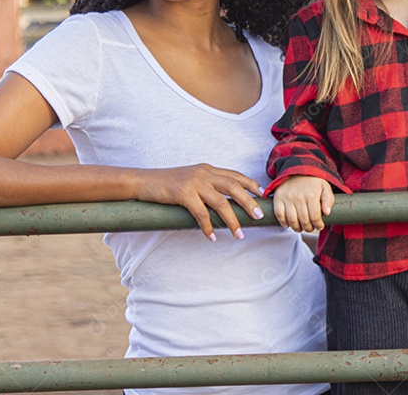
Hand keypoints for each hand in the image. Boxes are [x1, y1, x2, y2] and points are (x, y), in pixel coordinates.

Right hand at [135, 164, 263, 241]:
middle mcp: (204, 173)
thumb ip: (207, 185)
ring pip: (221, 202)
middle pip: (234, 187)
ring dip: (232, 220)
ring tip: (239, 234)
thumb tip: (225, 200)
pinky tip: (212, 237)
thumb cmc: (168, 183)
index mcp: (208, 169)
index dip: (250, 184)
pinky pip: (201, 213)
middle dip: (248, 202)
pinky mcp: (183, 193)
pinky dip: (208, 227)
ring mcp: (194, 183)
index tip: (262, 194)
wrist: (144, 181)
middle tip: (258, 216)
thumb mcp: (191, 178)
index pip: (235, 175)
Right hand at [272, 176, 334, 232]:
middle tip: (310, 228)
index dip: (318, 225)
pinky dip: (283, 222)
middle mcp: (299, 196)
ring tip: (300, 228)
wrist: (297, 168)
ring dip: (297, 228)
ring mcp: (287, 197)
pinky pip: (279, 214)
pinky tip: (288, 225)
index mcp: (312, 195)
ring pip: (291, 220)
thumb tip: (327, 213)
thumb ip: (329, 199)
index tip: (319, 226)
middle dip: (308, 228)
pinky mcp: (278, 197)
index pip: (315, 217)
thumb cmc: (313, 181)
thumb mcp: (325, 187)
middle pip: (304, 220)